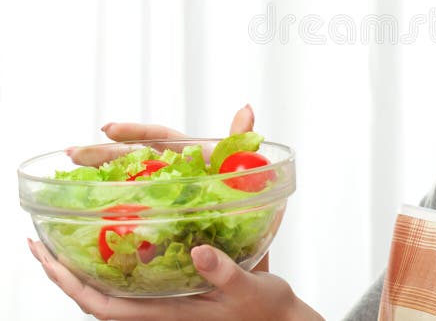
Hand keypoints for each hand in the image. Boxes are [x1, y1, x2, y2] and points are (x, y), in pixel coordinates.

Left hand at [27, 105, 322, 319]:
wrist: (282, 320)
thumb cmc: (266, 311)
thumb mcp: (249, 288)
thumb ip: (223, 272)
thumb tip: (197, 252)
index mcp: (168, 314)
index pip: (103, 305)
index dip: (69, 283)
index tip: (44, 256)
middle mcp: (160, 309)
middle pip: (96, 296)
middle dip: (65, 272)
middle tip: (41, 242)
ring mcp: (169, 300)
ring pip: (114, 288)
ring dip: (87, 266)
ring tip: (69, 237)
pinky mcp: (181, 290)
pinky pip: (139, 278)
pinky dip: (121, 259)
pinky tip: (122, 236)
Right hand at [89, 105, 270, 272]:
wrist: (253, 232)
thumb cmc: (247, 195)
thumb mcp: (245, 167)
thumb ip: (240, 141)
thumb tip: (247, 108)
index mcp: (190, 153)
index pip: (159, 137)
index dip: (134, 132)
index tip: (107, 129)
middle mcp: (172, 170)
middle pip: (134, 157)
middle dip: (103, 153)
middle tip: (74, 153)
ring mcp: (163, 194)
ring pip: (127, 182)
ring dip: (100, 178)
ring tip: (71, 177)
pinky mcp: (160, 219)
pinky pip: (134, 214)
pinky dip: (113, 214)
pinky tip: (90, 216)